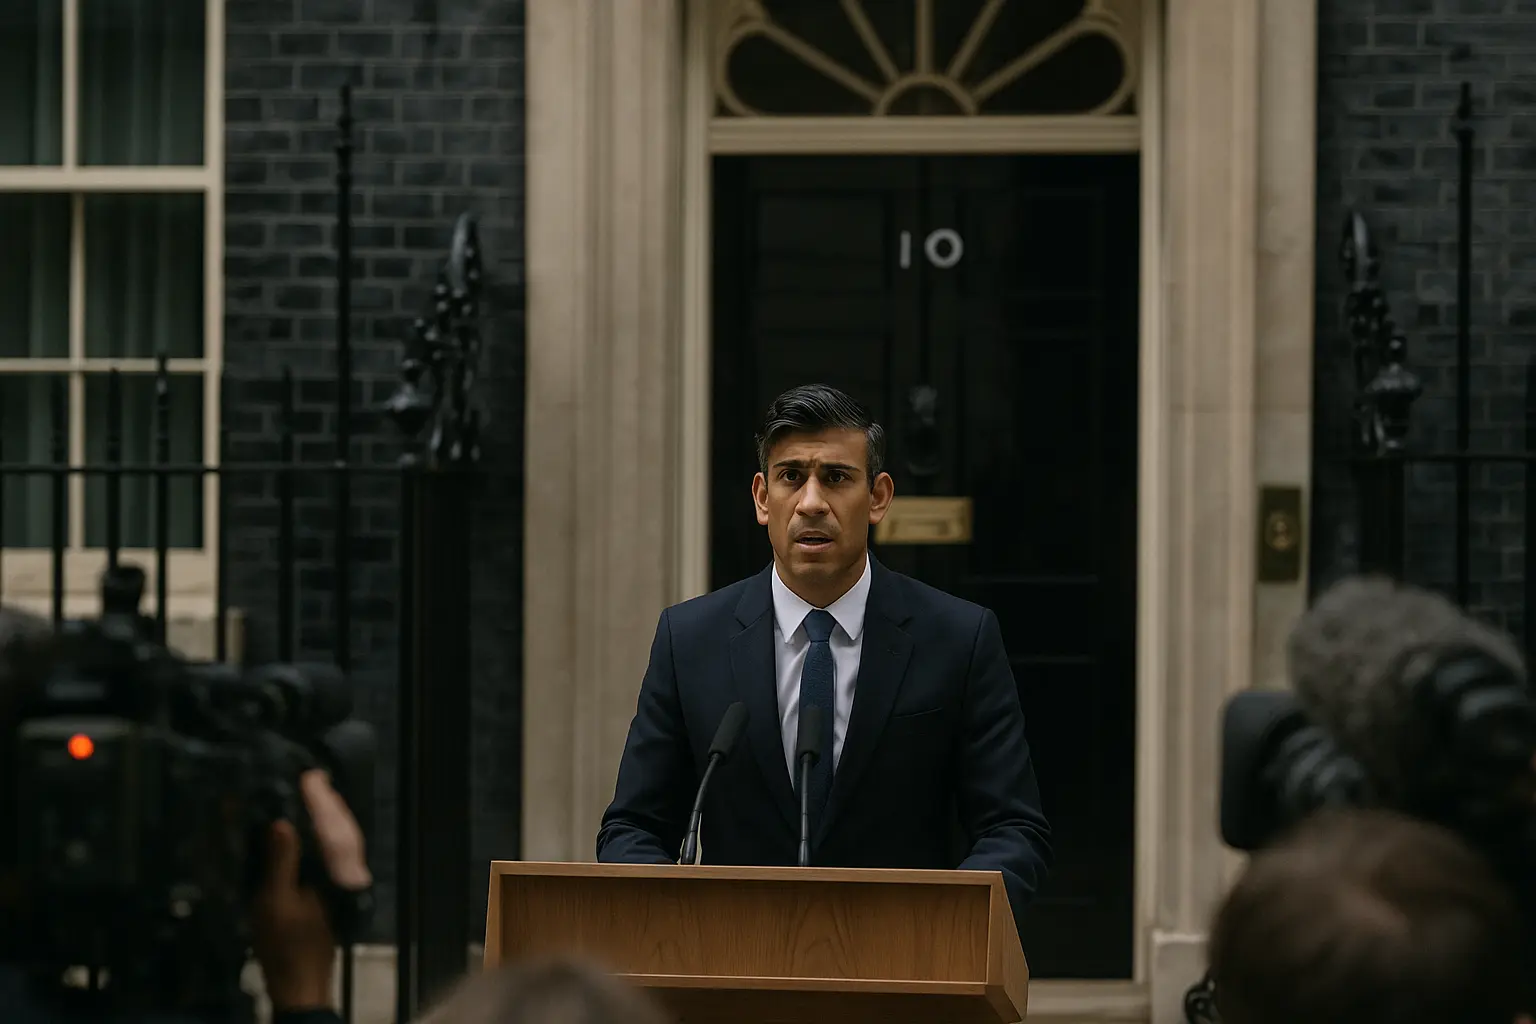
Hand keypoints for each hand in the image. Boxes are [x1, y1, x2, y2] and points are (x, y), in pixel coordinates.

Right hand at [251, 768, 371, 1011]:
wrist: (300, 982)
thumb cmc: (284, 944)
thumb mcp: (274, 902)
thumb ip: (280, 862)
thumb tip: (282, 822)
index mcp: (337, 873)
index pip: (331, 827)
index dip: (321, 800)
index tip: (310, 776)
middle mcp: (348, 872)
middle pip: (344, 828)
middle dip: (329, 801)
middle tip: (313, 776)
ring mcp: (346, 881)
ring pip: (344, 838)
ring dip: (331, 814)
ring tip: (315, 791)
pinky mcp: (339, 889)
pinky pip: (339, 851)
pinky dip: (330, 832)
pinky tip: (316, 825)